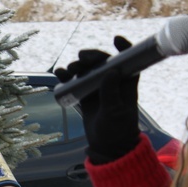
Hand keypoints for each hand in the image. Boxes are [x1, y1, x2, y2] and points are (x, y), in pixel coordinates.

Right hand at [54, 36, 139, 163]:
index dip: (123, 47)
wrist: (107, 147)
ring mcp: (98, 88)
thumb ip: (111, 92)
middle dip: (91, 57)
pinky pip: (76, 82)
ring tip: (67, 71)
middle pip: (102, 62)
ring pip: (87, 71)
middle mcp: (112, 82)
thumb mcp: (115, 112)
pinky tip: (60, 75)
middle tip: (81, 59)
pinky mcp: (86, 96)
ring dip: (77, 67)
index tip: (115, 39)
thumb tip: (111, 70)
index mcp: (126, 83)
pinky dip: (68, 77)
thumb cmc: (117, 130)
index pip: (128, 59)